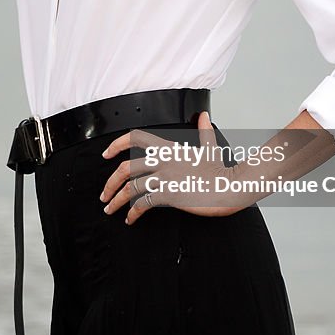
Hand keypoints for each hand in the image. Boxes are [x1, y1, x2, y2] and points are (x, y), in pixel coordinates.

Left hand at [99, 111, 250, 224]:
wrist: (230, 187)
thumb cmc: (221, 170)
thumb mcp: (210, 147)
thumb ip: (204, 130)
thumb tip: (204, 116)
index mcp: (170, 148)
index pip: (136, 137)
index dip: (117, 145)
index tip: (106, 154)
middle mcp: (163, 161)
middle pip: (126, 168)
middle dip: (110, 183)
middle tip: (105, 194)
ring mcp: (165, 178)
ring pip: (131, 188)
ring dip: (117, 201)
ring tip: (111, 209)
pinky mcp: (168, 195)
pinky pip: (143, 204)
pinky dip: (133, 213)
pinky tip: (131, 219)